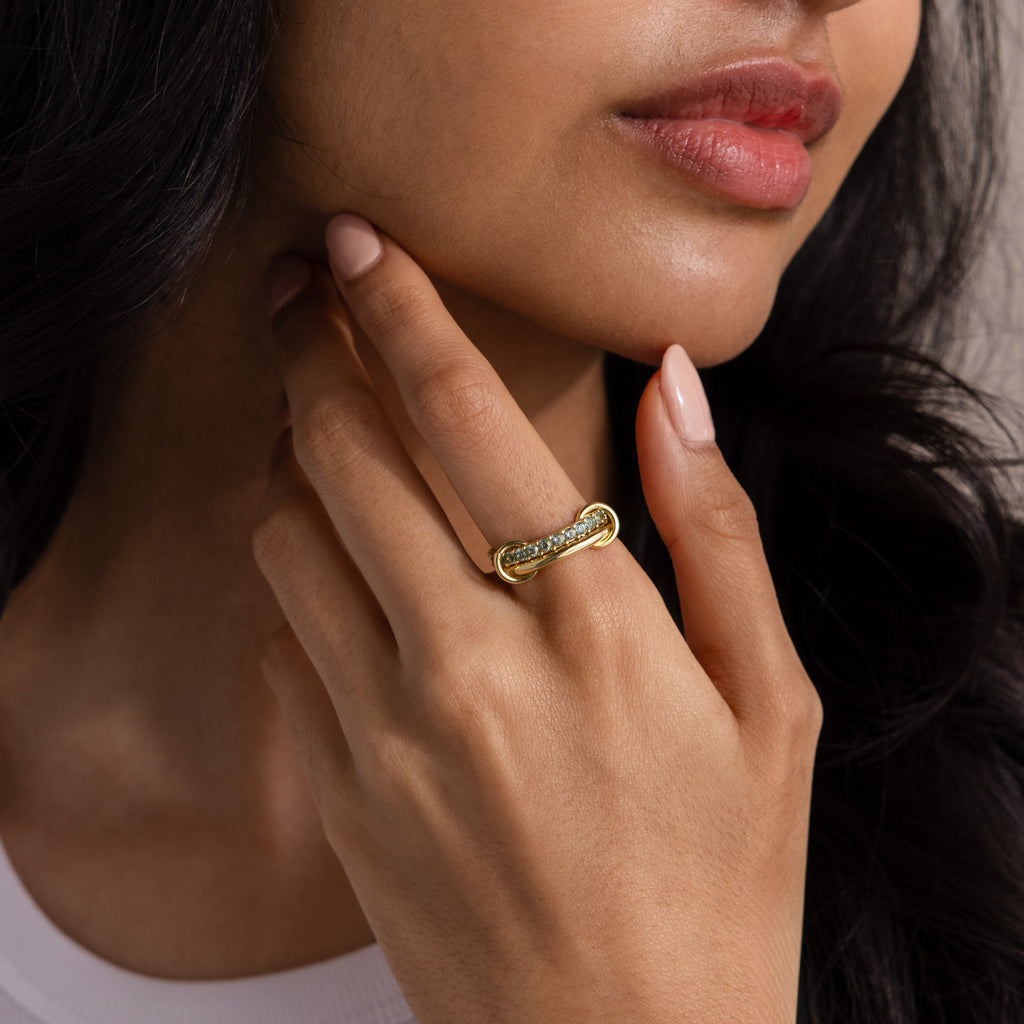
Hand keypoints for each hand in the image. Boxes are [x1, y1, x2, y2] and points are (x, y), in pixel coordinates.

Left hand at [254, 215, 820, 1023]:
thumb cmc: (718, 879)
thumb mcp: (768, 701)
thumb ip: (718, 532)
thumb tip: (677, 392)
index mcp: (593, 628)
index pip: (464, 421)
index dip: (400, 314)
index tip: (357, 247)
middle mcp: (470, 664)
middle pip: (344, 455)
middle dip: (307, 349)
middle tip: (297, 291)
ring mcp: (385, 731)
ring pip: (288, 536)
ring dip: (293, 456)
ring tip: (316, 416)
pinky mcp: (339, 789)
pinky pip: (284, 636)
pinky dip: (297, 566)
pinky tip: (333, 551)